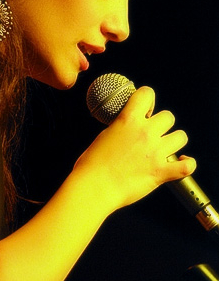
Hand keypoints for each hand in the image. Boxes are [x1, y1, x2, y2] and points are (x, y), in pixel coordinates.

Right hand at [74, 86, 194, 209]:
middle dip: (162, 124)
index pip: (147, 94)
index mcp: (128, 120)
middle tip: (153, 133)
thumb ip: (121, 127)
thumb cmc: (92, 164)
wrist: (95, 187)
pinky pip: (187, 166)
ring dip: (174, 141)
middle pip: (168, 116)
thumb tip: (128, 126)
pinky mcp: (161, 172)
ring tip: (165, 148)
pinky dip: (187, 164)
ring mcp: (156, 153)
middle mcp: (145, 133)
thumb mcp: (104, 135)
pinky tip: (181, 162)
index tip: (145, 108)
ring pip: (181, 136)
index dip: (148, 99)